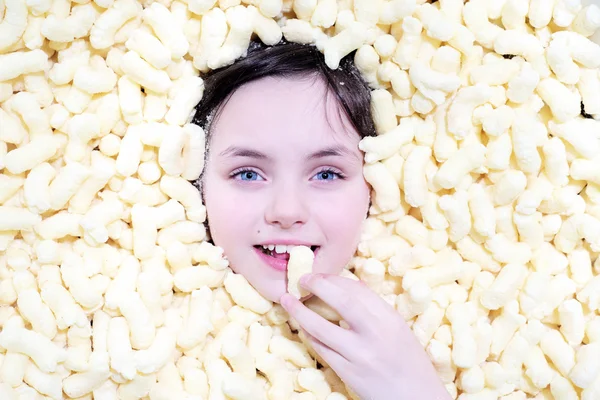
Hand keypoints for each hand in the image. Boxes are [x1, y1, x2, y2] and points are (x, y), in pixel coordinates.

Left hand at [280, 273, 449, 399]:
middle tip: (302, 278)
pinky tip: (302, 328)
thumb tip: (352, 284)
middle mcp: (375, 333)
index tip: (319, 274)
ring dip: (299, 312)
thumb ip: (375, 308)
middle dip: (318, 285)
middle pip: (341, 301)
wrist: (416, 398)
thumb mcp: (397, 329)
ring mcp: (360, 355)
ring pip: (321, 328)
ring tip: (286, 300)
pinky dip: (309, 336)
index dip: (334, 278)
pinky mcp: (348, 374)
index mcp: (389, 318)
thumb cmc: (408, 362)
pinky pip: (321, 350)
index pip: (358, 289)